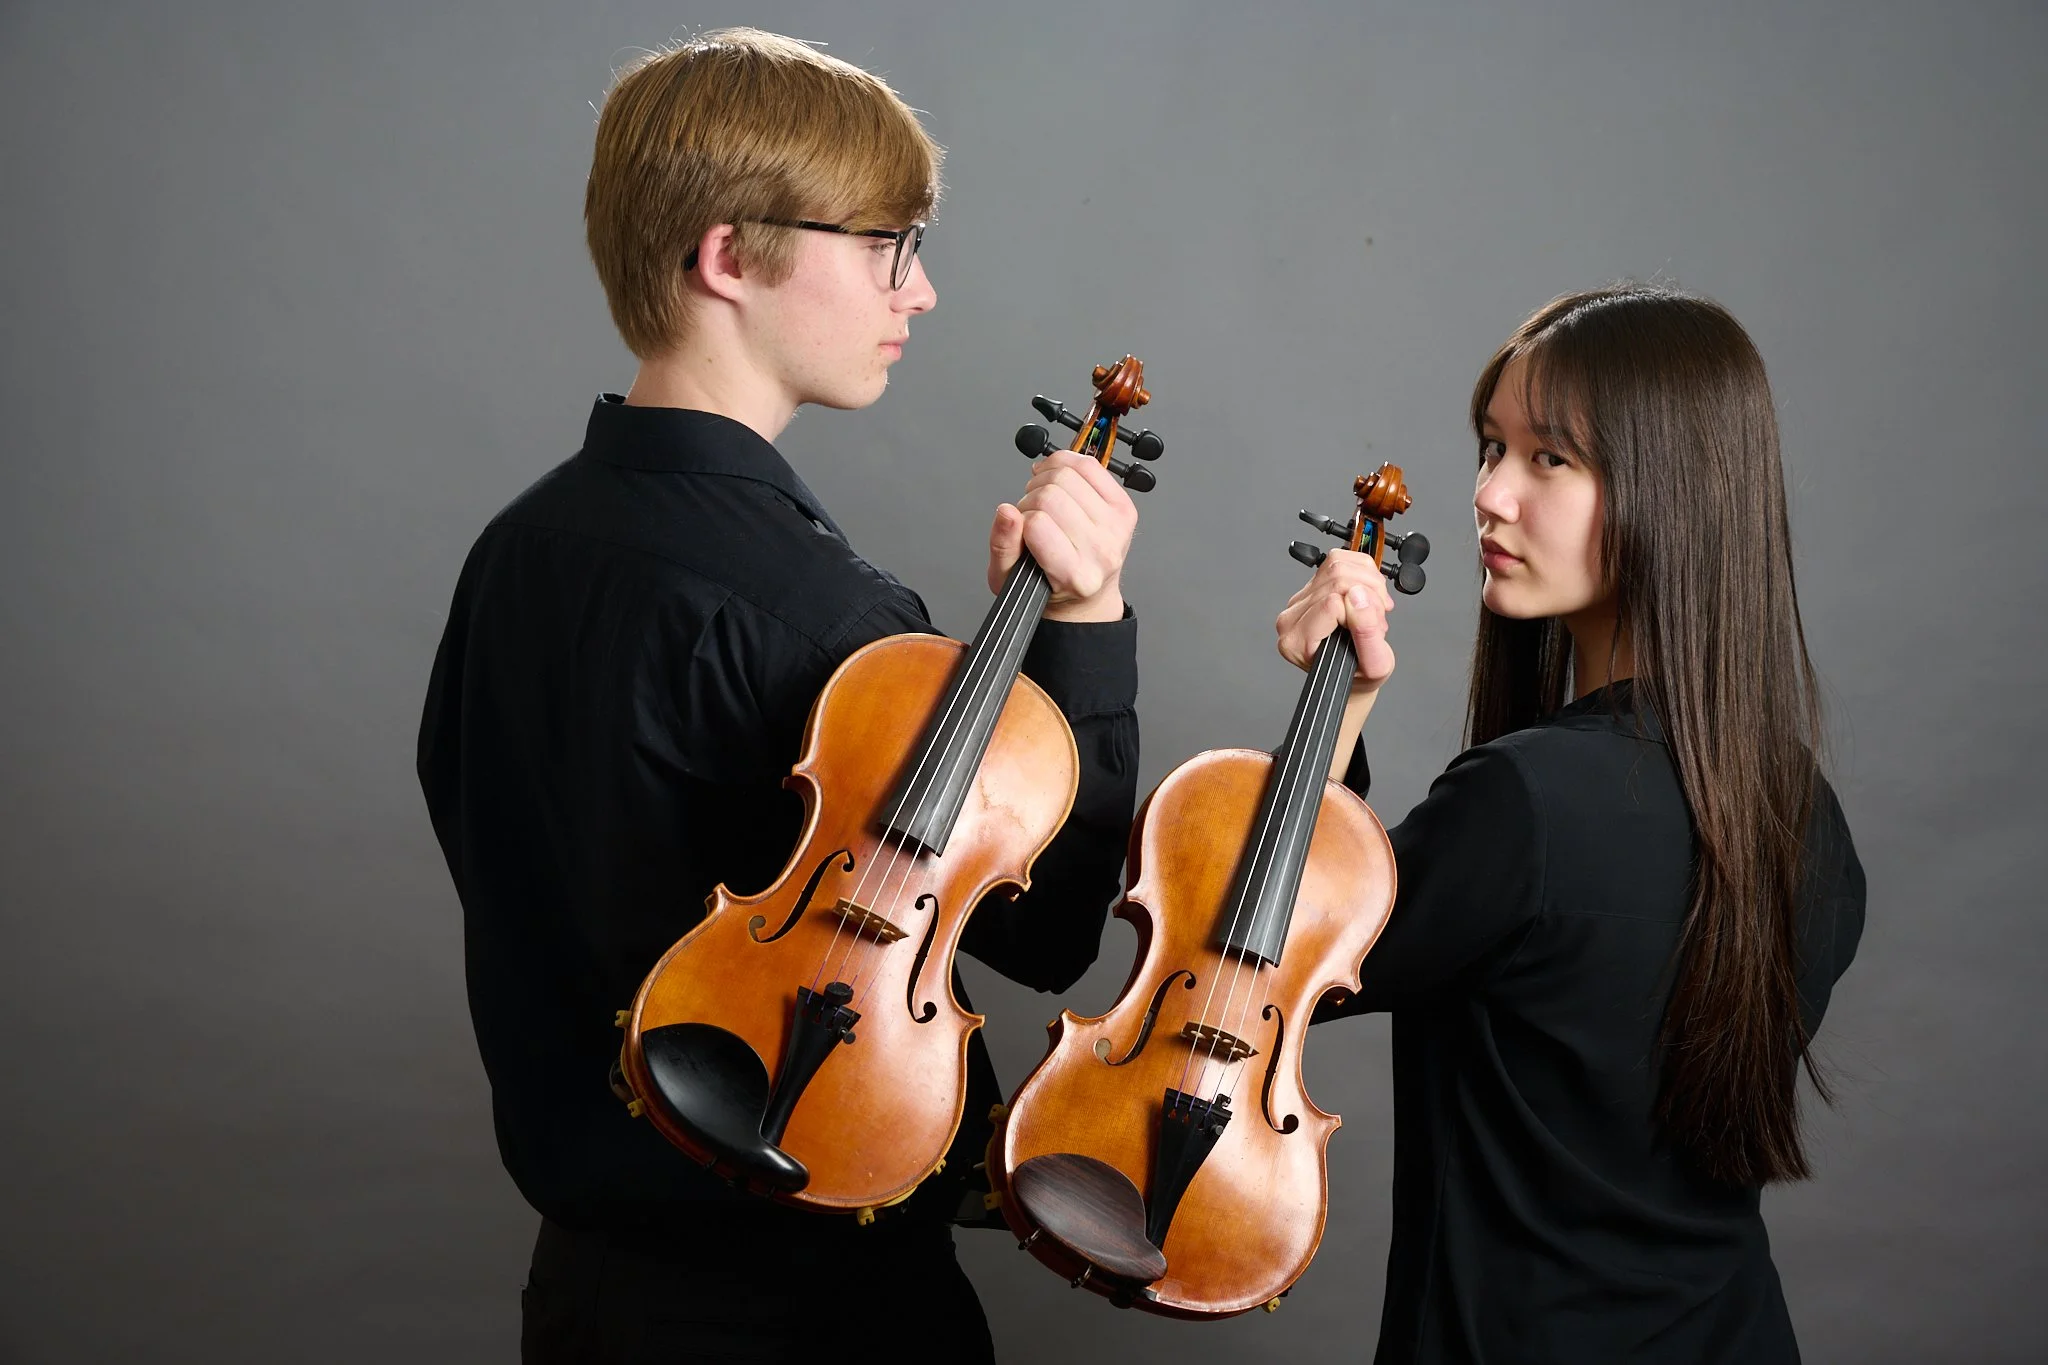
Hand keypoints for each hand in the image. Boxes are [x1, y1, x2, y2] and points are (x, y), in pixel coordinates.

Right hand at [987, 450, 1137, 621]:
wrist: (1088, 594)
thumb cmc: (1050, 585)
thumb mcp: (1010, 577)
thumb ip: (1002, 545)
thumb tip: (1006, 511)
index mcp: (1074, 576)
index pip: (1036, 523)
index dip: (1021, 519)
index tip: (1023, 528)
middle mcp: (1101, 552)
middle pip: (1051, 494)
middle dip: (1031, 498)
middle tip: (1032, 513)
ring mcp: (1117, 528)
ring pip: (1068, 474)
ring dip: (1047, 480)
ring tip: (1046, 500)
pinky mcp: (1124, 508)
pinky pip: (1090, 466)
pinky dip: (1066, 464)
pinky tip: (1059, 481)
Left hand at [1275, 549, 1395, 691]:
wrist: (1354, 674)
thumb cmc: (1359, 674)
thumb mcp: (1376, 665)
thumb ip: (1367, 633)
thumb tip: (1358, 596)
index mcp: (1298, 642)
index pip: (1333, 602)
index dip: (1363, 610)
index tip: (1374, 626)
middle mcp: (1291, 620)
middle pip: (1335, 578)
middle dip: (1369, 592)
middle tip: (1379, 614)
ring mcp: (1299, 601)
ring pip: (1336, 564)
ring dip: (1368, 581)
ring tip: (1374, 606)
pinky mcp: (1310, 587)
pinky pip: (1337, 559)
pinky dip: (1362, 570)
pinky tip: (1367, 592)